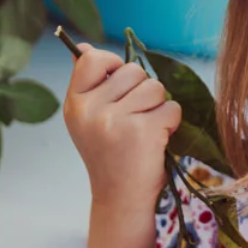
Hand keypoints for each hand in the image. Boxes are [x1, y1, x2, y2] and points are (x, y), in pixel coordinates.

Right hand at [62, 43, 181, 208]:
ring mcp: (115, 120)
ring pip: (155, 87)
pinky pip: (171, 108)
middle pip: (133, 71)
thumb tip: (84, 47)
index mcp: (75, 103)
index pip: (92, 59)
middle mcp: (91, 110)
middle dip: (143, 91)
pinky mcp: (143, 131)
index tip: (121, 87)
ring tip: (146, 130)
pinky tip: (158, 140)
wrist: (121, 200)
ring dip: (159, 107)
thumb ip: (89, 84)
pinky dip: (172, 123)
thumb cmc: (111, 157)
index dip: (114, 66)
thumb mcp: (89, 121)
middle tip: (136, 119)